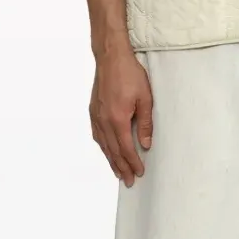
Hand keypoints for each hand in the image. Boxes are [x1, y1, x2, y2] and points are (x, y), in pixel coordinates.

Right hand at [90, 48, 153, 185]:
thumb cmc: (130, 74)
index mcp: (118, 119)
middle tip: (128, 181)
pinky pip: (97, 134)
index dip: (133, 162)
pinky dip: (102, 146)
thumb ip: (145, 123)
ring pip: (103, 145)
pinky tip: (106, 151)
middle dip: (121, 167)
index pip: (126, 148)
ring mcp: (96, 116)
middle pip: (113, 151)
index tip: (139, 172)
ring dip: (111, 160)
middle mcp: (104, 121)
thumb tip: (145, 144)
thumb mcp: (145, 99)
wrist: (111, 57)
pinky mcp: (93, 110)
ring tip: (117, 172)